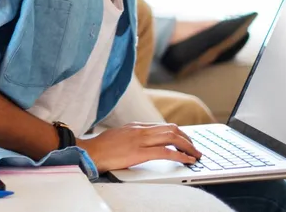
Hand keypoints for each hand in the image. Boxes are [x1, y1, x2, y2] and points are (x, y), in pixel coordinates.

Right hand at [78, 122, 201, 172]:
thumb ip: (132, 135)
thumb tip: (143, 141)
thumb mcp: (119, 136)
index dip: (178, 134)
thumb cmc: (101, 147)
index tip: (185, 141)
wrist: (90, 151)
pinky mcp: (139, 152)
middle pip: (170, 129)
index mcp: (135, 126)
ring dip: (187, 146)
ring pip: (171, 137)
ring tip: (196, 155)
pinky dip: (180, 156)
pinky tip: (188, 160)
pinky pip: (165, 152)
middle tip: (195, 149)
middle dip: (187, 139)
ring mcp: (140, 139)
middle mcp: (140, 129)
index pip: (162, 126)